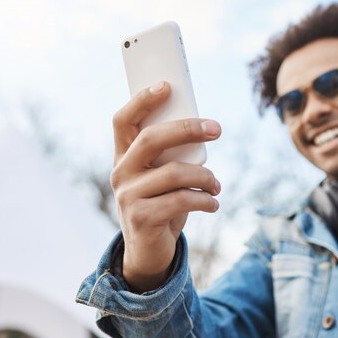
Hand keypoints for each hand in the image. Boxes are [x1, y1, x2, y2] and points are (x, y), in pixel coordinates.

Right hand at [111, 81, 221, 291]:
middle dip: (188, 129)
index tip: (167, 86)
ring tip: (216, 186)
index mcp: (124, 157)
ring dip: (205, 177)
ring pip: (175, 172)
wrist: (149, 252)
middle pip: (152, 139)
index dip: (141, 100)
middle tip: (217, 130)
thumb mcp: (161, 177)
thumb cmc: (161, 205)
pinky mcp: (142, 218)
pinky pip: (182, 200)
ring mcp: (128, 196)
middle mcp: (120, 173)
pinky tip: (213, 204)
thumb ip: (170, 155)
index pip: (123, 121)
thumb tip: (202, 128)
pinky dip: (205, 200)